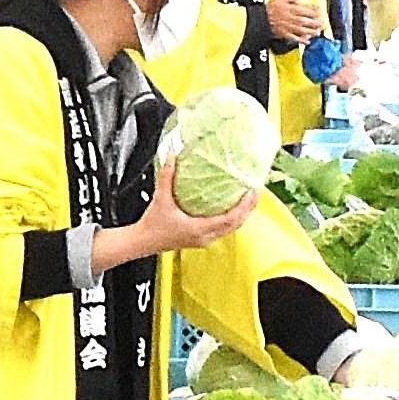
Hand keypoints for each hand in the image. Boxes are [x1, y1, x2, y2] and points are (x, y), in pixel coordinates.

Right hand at [95, 183, 256, 272]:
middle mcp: (205, 237)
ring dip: (241, 214)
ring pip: (231, 228)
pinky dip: (231, 218)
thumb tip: (173, 157)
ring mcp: (203, 239)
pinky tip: (230, 207)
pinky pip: (222, 229)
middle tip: (256, 192)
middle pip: (236, 225)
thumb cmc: (152, 227)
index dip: (244, 206)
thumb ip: (167, 176)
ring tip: (248, 199)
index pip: (230, 219)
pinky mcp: (200, 239)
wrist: (142, 242)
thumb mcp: (160, 198)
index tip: (252, 192)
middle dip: (249, 209)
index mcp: (199, 230)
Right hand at [263, 0, 326, 45]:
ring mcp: (289, 27)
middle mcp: (292, 18)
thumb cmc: (269, 9)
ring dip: (311, 31)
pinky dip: (302, 40)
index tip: (320, 11)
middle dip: (315, 22)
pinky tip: (307, 41)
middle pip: (306, 20)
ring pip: (303, 29)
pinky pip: (295, 38)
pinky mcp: (285, 34)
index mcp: (291, 9)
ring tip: (318, 32)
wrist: (260, 19)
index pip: (306, 9)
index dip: (314, 10)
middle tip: (322, 23)